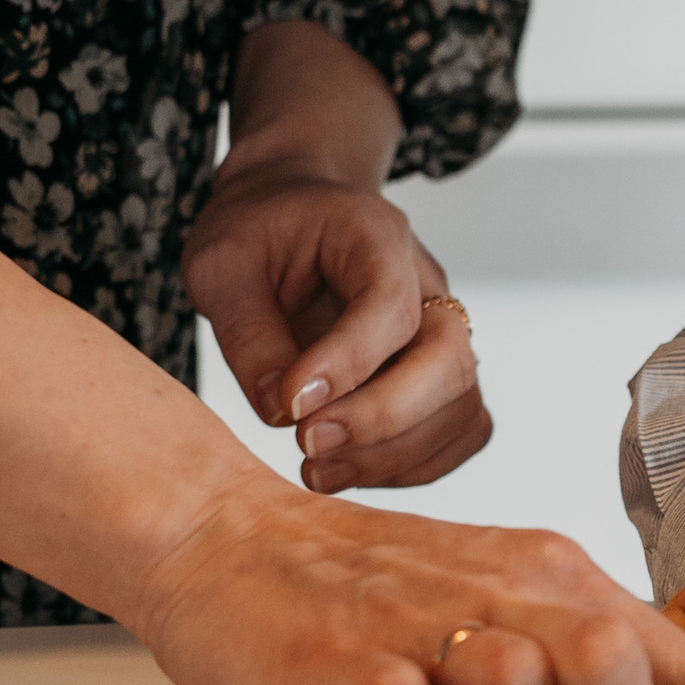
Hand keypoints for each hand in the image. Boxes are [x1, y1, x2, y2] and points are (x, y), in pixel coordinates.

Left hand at [186, 172, 488, 490]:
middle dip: (382, 419)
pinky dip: (412, 464)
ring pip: (462, 406)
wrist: (289, 215)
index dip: (347, 362)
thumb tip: (280, 411)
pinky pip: (459, 430)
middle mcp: (426, 284)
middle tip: (306, 445)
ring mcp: (441, 330)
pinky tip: (348, 466)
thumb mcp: (221, 265)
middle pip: (449, 361)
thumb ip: (247, 334)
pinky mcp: (439, 374)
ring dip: (394, 455)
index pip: (389, 304)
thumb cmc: (256, 234)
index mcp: (375, 235)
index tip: (289, 404)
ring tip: (316, 470)